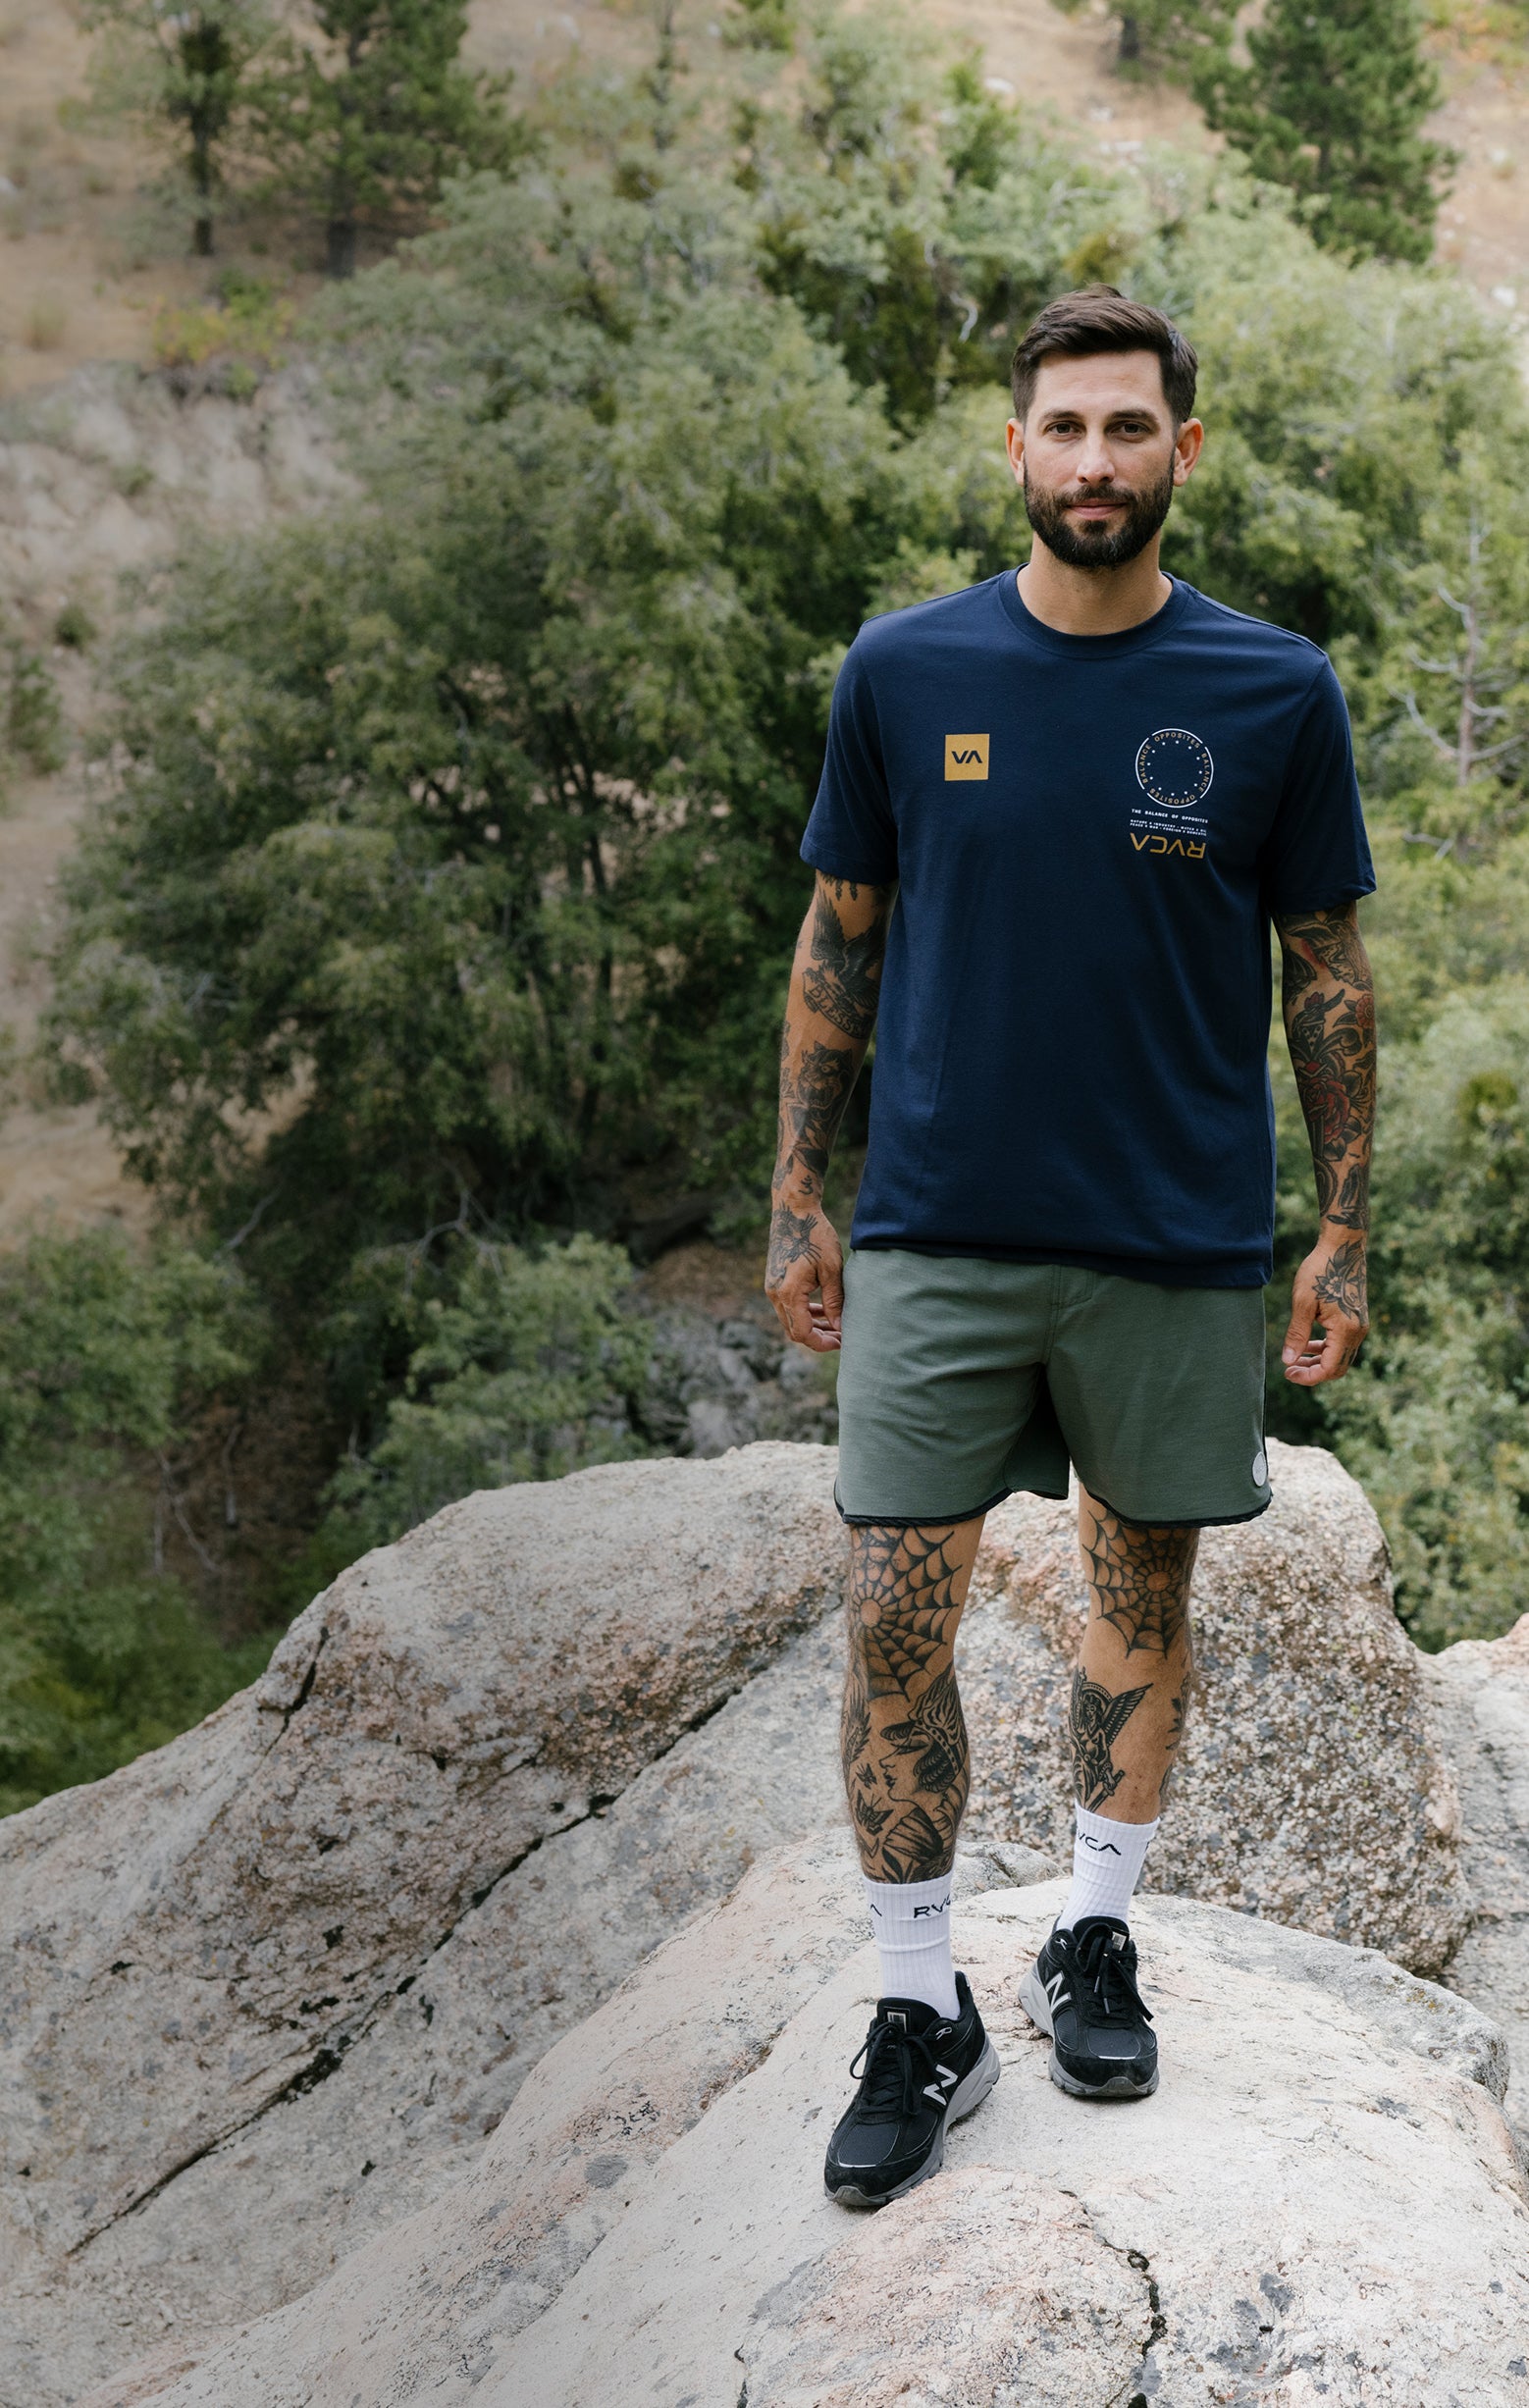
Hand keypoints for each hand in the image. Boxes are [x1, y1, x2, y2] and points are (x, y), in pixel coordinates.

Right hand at [764, 1200, 843, 1351]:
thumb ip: (835, 1301)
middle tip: (841, 1336)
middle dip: (818, 1338)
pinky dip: (804, 1312)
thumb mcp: (831, 1269)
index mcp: (789, 1293)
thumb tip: (840, 1326)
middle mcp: (775, 1294)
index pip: (802, 1333)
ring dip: (811, 1326)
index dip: (822, 1343)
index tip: (842, 1342)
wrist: (793, 1211)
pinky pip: (787, 1307)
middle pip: (794, 1331)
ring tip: (835, 1324)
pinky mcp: (774, 1281)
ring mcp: (772, 1288)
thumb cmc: (815, 1236)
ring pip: (790, 1320)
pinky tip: (822, 1309)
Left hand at [1283, 1233, 1367, 1386]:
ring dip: (1318, 1362)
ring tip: (1295, 1359)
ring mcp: (1359, 1326)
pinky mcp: (1356, 1319)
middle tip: (1288, 1370)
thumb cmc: (1321, 1271)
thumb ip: (1297, 1334)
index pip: (1329, 1369)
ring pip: (1340, 1357)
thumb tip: (1288, 1361)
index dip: (1308, 1377)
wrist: (1343, 1248)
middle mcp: (1357, 1332)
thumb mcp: (1303, 1303)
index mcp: (1346, 1331)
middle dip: (1313, 1373)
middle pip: (1337, 1368)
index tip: (1287, 1373)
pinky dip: (1326, 1349)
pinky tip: (1308, 1345)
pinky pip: (1342, 1344)